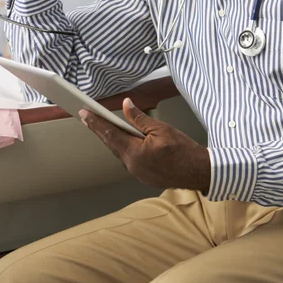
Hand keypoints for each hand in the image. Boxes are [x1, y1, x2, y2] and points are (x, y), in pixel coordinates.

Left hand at [80, 98, 210, 192]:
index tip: (84, 114)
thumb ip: (140, 118)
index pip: (110, 134)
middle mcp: (132, 165)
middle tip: (86, 118)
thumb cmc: (184, 150)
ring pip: (120, 153)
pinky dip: (124, 148)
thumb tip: (126, 105)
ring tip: (102, 127)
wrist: (198, 171)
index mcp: (135, 152)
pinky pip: (129, 160)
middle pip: (112, 144)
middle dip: (99, 130)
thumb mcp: (162, 129)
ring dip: (112, 140)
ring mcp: (138, 173)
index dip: (96, 123)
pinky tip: (124, 141)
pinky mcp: (144, 177)